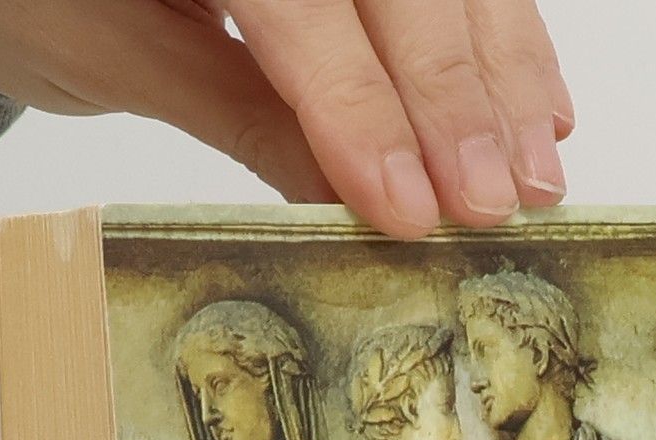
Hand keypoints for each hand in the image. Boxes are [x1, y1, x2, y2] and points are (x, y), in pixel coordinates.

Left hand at [0, 0, 573, 235]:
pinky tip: (538, 108)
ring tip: (534, 173)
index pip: (300, 0)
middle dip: (453, 95)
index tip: (406, 205)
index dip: (361, 104)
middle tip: (493, 202)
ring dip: (500, 72)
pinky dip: (502, 37)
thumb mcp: (117, 57)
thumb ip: (239, 113)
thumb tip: (351, 201)